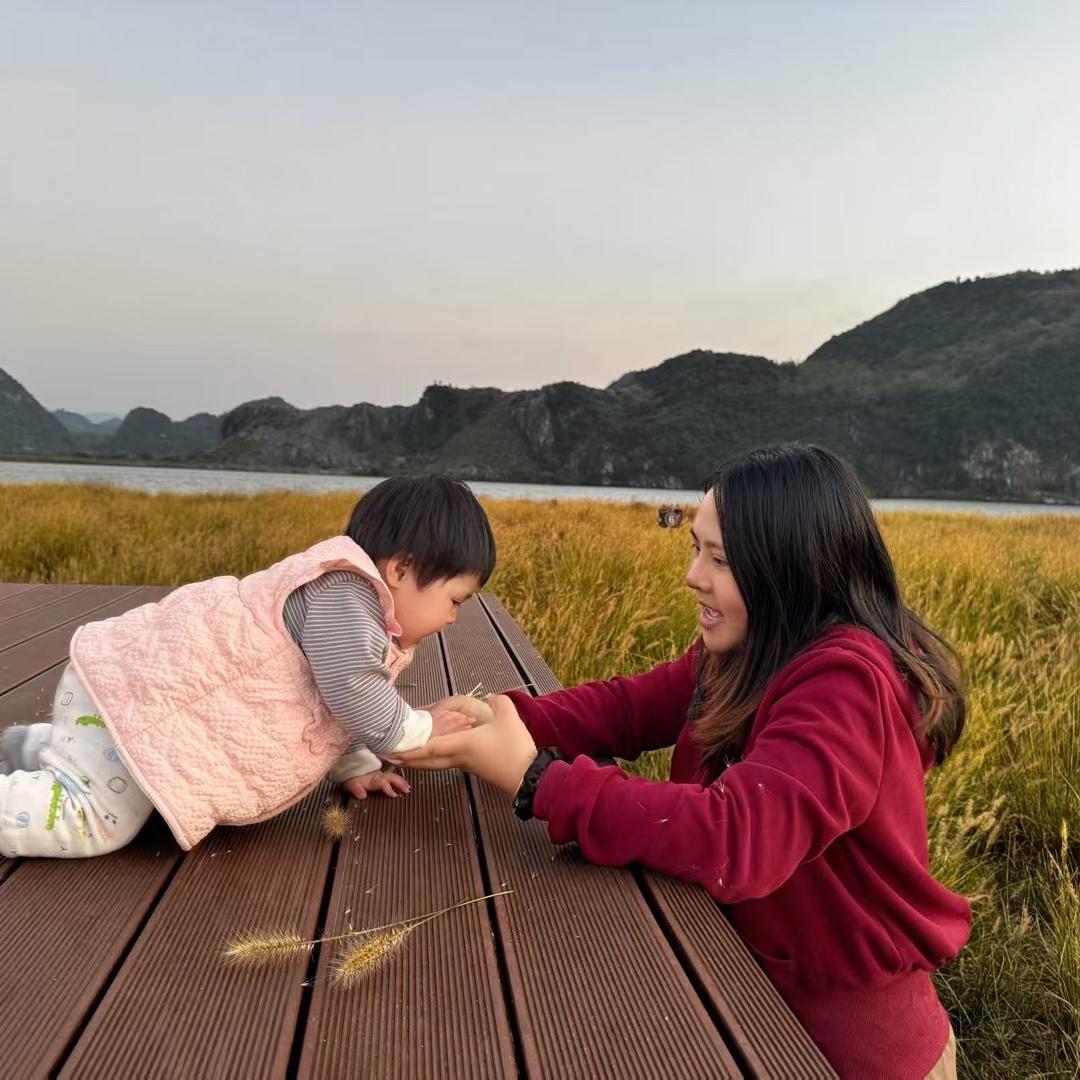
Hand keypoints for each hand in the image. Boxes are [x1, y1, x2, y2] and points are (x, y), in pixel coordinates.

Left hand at [342, 768, 411, 800]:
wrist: (348, 771)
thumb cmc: (350, 780)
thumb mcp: (349, 784)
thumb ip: (355, 789)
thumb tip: (362, 795)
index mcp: (370, 779)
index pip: (381, 782)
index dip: (388, 788)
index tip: (394, 795)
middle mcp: (377, 776)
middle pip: (391, 777)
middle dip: (399, 783)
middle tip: (407, 790)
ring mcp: (380, 775)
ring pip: (393, 776)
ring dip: (401, 782)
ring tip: (408, 788)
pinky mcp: (381, 776)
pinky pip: (392, 776)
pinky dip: (400, 780)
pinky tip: (405, 784)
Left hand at [396, 697, 537, 796]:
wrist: (527, 777)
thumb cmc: (514, 749)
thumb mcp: (509, 718)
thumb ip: (499, 703)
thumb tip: (491, 697)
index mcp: (461, 745)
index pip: (429, 747)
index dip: (410, 750)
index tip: (392, 752)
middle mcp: (458, 757)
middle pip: (427, 760)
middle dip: (408, 759)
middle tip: (391, 757)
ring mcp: (466, 764)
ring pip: (436, 762)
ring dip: (420, 759)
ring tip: (407, 754)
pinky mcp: (474, 767)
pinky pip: (446, 761)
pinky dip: (434, 757)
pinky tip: (435, 751)